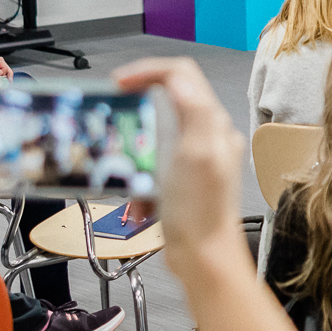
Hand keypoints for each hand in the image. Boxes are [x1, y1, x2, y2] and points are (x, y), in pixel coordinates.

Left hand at [0, 57, 12, 96]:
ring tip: (5, 85)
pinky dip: (1, 80)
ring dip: (5, 77)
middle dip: (7, 73)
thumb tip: (2, 72)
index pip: (0, 61)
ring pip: (1, 71)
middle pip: (2, 66)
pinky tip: (0, 85)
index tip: (7, 77)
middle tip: (8, 82)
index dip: (6, 68)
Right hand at [110, 57, 242, 276]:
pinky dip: (141, 185)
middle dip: (136, 122)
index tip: (119, 82)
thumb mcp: (195, 153)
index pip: (181, 74)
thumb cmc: (200, 214)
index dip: (147, 71)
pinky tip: (143, 204)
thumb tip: (177, 76)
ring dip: (136, 160)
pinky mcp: (182, 180)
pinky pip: (151, 170)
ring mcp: (195, 158)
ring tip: (135, 181)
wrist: (203, 259)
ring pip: (152, 140)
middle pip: (164, 104)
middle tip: (119, 132)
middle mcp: (207, 137)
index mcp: (212, 124)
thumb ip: (192, 109)